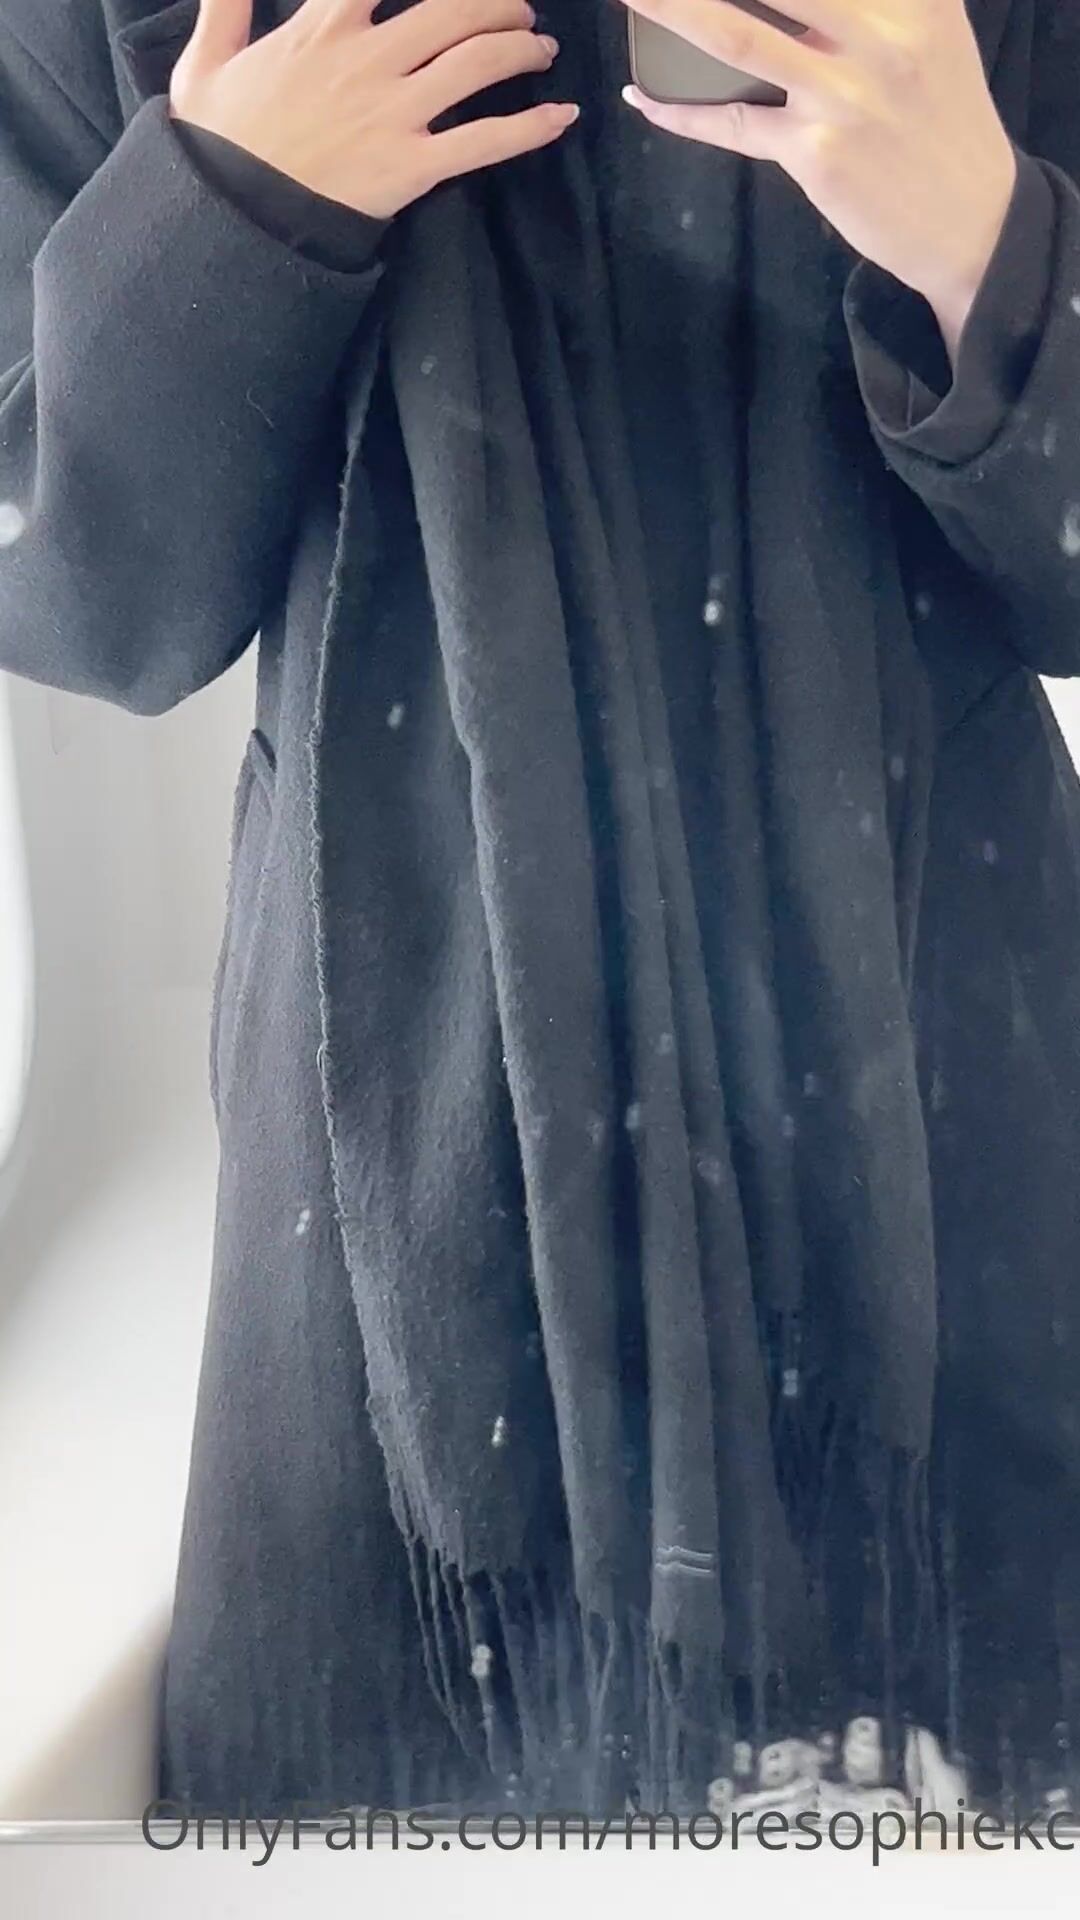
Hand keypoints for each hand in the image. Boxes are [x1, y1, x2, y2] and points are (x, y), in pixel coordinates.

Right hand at [169, 0, 578, 220]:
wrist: (236, 220)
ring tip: (541, 47)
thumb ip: (226, 5)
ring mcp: (395, 115)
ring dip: (521, 47)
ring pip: (477, 62)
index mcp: (323, 28)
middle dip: (498, 0)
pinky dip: (531, 127)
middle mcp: (369, 61)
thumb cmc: (221, 143)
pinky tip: (563, 116)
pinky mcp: (413, 168)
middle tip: (519, 8)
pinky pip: (485, 142)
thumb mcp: (206, 62)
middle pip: (454, 8)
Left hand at [618, 0, 1016, 358]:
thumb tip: (794, 2)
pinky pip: (730, 124)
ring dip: (669, 8)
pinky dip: (679, 112)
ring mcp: (843, 95)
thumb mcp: (932, 32)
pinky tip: (642, 97)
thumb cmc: (943, 120)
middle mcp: (881, 33)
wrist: (974, 221)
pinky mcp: (815, 153)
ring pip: (735, 37)